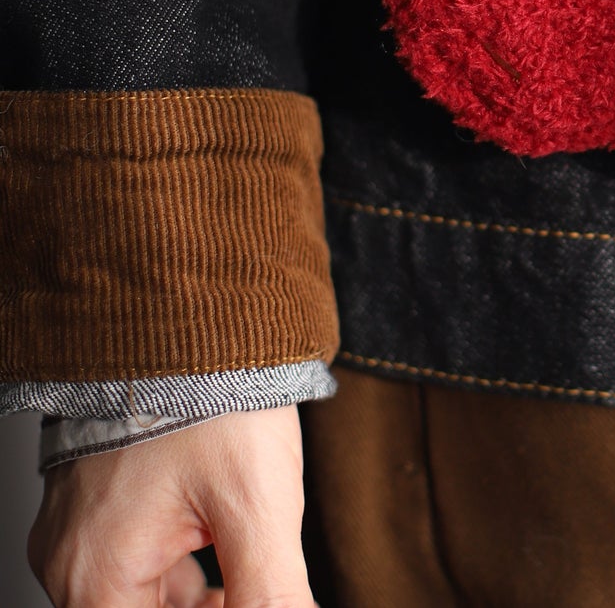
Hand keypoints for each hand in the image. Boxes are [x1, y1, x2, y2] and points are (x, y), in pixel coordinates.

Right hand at [27, 405, 314, 607]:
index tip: (259, 598)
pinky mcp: (101, 497)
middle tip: (259, 582)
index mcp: (97, 579)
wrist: (188, 308)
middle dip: (210, 605)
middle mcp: (73, 561)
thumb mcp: (255, 504)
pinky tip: (226, 539)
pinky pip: (139, 553)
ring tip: (250, 562)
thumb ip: (270, 591)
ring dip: (202, 593)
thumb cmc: (211, 396)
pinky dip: (184, 561)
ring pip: (145, 592)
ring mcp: (82, 527)